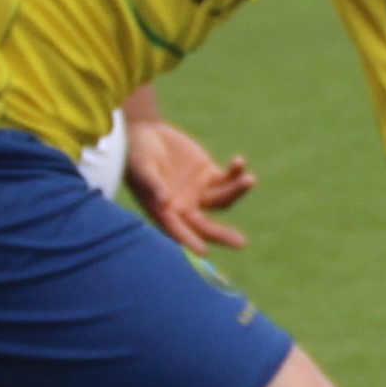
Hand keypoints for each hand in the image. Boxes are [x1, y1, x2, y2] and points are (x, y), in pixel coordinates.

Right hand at [124, 114, 255, 253]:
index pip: (177, 231)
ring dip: (236, 191)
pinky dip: (236, 173)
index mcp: (164, 212)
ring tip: (249, 179)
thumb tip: (163, 200)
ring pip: (222, 200)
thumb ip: (152, 184)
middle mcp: (184, 208)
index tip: (202, 252)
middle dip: (223, 234)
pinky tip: (239, 162)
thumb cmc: (136, 154)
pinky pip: (227, 180)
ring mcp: (199, 193)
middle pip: (206, 226)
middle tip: (241, 244)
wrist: (145, 134)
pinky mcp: (209, 176)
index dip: (189, 240)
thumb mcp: (141, 167)